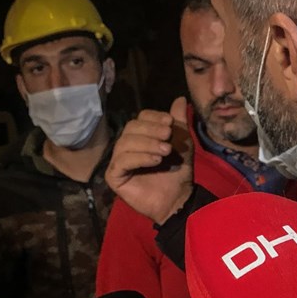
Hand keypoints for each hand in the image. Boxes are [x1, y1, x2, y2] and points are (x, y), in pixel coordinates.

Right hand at [105, 96, 193, 224]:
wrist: (178, 199)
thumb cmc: (177, 172)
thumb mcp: (182, 142)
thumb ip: (179, 121)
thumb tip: (181, 98)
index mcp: (140, 136)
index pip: (140, 118)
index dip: (154, 118)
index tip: (170, 124)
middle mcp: (126, 146)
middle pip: (131, 128)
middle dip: (151, 130)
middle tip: (168, 137)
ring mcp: (118, 162)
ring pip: (125, 143)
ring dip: (148, 144)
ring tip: (165, 152)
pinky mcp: (114, 176)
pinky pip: (122, 161)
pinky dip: (140, 158)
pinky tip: (156, 161)